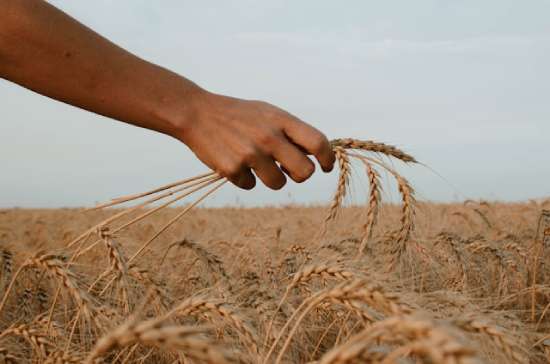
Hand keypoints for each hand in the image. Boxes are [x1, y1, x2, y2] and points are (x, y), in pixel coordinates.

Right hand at [174, 91, 334, 189]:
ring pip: (278, 184)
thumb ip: (290, 131)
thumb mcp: (267, 113)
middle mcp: (269, 137)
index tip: (326, 166)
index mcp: (280, 120)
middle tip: (289, 170)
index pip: (318, 142)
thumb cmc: (238, 115)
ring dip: (271, 179)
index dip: (327, 158)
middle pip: (304, 172)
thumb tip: (315, 155)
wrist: (197, 113)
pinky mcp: (232, 169)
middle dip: (299, 175)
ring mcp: (250, 154)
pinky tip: (234, 162)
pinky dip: (245, 179)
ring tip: (256, 163)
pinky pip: (251, 186)